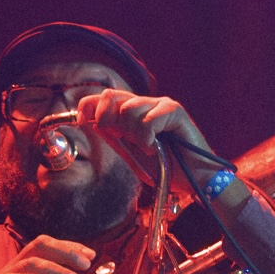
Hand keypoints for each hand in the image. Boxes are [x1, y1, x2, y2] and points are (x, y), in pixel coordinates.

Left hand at [71, 89, 211, 187]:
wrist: (191, 178)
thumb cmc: (163, 165)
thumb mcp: (130, 151)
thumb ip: (113, 134)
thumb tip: (90, 121)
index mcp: (131, 112)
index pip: (103, 98)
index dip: (88, 106)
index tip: (83, 122)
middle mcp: (144, 104)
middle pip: (111, 95)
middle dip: (107, 119)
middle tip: (121, 138)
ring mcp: (159, 104)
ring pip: (128, 109)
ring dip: (132, 133)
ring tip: (146, 146)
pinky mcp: (174, 110)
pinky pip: (147, 120)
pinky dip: (147, 138)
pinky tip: (155, 147)